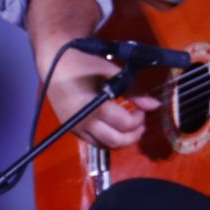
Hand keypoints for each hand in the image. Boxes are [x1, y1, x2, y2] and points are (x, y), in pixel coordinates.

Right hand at [43, 45, 160, 149]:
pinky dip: (108, 139)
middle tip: (140, 123)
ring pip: (105, 146)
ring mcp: (76, 129)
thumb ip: (134, 92)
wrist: (55, 63)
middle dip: (133, 135)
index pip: (124, 124)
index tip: (142, 110)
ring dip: (122, 140)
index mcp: (94, 108)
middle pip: (116, 141)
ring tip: (130, 127)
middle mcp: (84, 123)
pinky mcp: (72, 130)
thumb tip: (154, 105)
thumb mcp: (112, 74)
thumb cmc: (85, 65)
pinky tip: (115, 128)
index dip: (138, 119)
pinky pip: (94, 143)